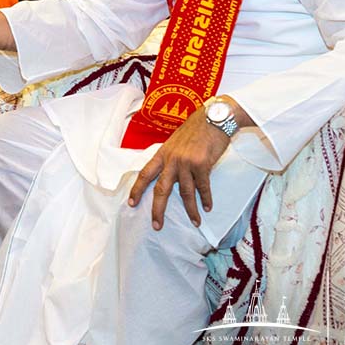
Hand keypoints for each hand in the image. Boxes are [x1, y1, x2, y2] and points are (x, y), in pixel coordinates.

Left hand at [126, 110, 229, 230]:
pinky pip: (203, 187)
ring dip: (191, 210)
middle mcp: (172, 160)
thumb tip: (166, 173)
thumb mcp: (174, 142)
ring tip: (195, 222)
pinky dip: (206, 199)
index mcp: (162, 154)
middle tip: (157, 225)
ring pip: (186, 193)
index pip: (145, 174)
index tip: (131, 203)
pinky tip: (207, 208)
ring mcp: (187, 163)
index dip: (137, 190)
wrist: (213, 119)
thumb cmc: (194, 130)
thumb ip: (169, 158)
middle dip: (158, 210)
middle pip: (161, 189)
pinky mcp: (202, 165)